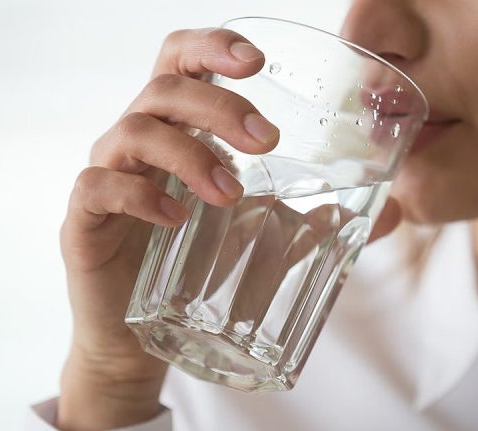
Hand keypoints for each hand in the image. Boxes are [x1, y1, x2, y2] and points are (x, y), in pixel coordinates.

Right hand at [56, 27, 401, 430]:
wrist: (137, 337)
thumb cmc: (196, 268)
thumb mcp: (262, 235)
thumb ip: (319, 218)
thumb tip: (393, 210)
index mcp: (177, 129)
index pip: (181, 61)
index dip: (212, 46)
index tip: (258, 63)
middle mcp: (137, 141)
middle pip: (165, 89)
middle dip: (220, 107)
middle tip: (268, 142)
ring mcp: (107, 176)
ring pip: (134, 131)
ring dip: (191, 156)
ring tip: (231, 194)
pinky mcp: (84, 221)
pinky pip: (98, 187)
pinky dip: (141, 195)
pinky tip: (177, 218)